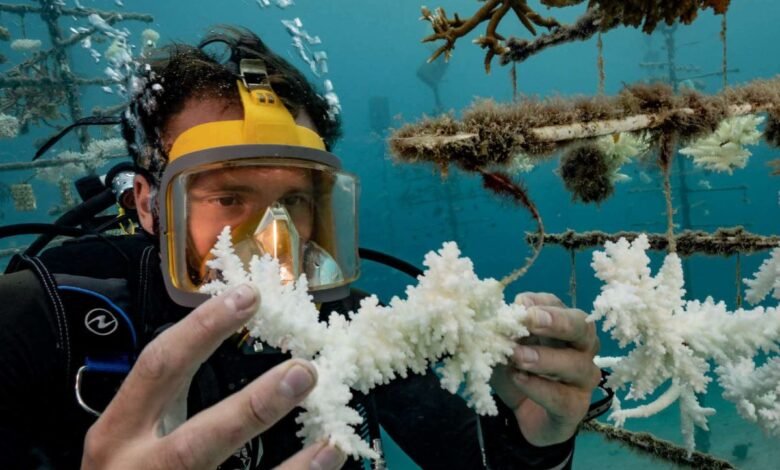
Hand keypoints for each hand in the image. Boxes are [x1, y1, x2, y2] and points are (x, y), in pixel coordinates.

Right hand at [81, 284, 345, 469]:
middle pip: (195, 443)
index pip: (159, 368)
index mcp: (117, 434)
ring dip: (290, 469)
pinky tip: (327, 462)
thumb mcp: (129, 439)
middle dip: (252, 408)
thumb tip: (243, 365)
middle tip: (303, 372)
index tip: (249, 296)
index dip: (202, 328)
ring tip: (330, 441)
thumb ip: (165, 408)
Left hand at [490, 293, 600, 446]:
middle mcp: (582, 349)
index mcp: (563, 328)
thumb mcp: (504, 348)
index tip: (520, 304)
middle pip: (583, 328)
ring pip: (576, 365)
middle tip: (531, 320)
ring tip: (518, 356)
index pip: (559, 306)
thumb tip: (502, 318)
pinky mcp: (576, 407)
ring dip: (545, 358)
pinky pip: (563, 398)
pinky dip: (539, 387)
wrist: (521, 415)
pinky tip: (520, 378)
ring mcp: (583, 379)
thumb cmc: (517, 371)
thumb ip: (505, 334)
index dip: (541, 303)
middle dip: (558, 322)